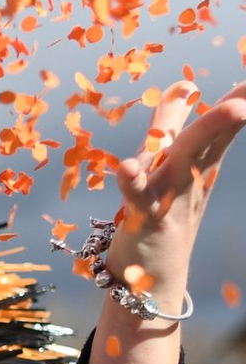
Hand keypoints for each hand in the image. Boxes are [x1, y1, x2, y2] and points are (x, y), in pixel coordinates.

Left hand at [83, 77, 245, 363]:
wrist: (149, 279)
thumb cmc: (159, 214)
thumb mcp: (169, 166)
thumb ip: (172, 124)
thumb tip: (186, 85)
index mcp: (195, 166)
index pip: (216, 129)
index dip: (236, 101)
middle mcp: (185, 179)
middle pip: (208, 141)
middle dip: (227, 116)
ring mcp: (166, 198)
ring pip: (183, 161)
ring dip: (201, 135)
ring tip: (231, 110)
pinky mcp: (141, 218)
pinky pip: (136, 197)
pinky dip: (132, 181)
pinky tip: (127, 166)